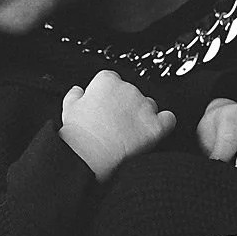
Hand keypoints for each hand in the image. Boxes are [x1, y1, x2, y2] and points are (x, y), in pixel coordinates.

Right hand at [59, 69, 176, 180]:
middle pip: (132, 93)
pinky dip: (164, 123)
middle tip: (115, 124)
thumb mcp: (68, 109)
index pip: (112, 80)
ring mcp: (144, 107)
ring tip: (129, 133)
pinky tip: (154, 130)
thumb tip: (78, 91)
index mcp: (106, 82)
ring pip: (149, 106)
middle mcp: (128, 89)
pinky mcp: (155, 126)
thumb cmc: (79, 134)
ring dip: (142, 116)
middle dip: (125, 106)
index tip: (105, 106)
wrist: (90, 155)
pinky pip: (168, 119)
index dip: (108, 94)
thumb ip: (74, 95)